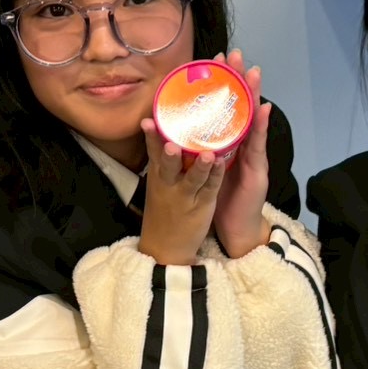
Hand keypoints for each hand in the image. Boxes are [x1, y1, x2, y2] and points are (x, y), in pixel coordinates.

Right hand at [138, 120, 226, 265]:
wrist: (165, 248)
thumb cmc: (163, 212)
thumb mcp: (156, 188)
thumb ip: (160, 164)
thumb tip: (163, 138)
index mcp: (157, 177)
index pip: (152, 153)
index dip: (151, 137)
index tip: (147, 120)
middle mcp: (169, 185)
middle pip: (168, 165)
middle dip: (168, 153)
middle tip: (170, 142)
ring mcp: (186, 196)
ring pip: (192, 178)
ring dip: (199, 166)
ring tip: (206, 153)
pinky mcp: (202, 205)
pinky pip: (209, 188)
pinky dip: (215, 176)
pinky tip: (220, 163)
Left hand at [211, 50, 271, 257]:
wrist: (235, 227)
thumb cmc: (220, 197)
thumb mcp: (205, 168)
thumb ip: (200, 148)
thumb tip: (181, 128)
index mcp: (227, 142)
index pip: (224, 107)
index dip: (222, 83)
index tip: (216, 58)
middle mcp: (241, 143)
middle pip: (241, 106)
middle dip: (240, 80)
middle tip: (237, 55)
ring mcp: (251, 154)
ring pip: (252, 119)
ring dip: (254, 95)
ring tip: (254, 72)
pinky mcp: (256, 168)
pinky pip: (257, 145)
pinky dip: (261, 126)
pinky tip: (264, 109)